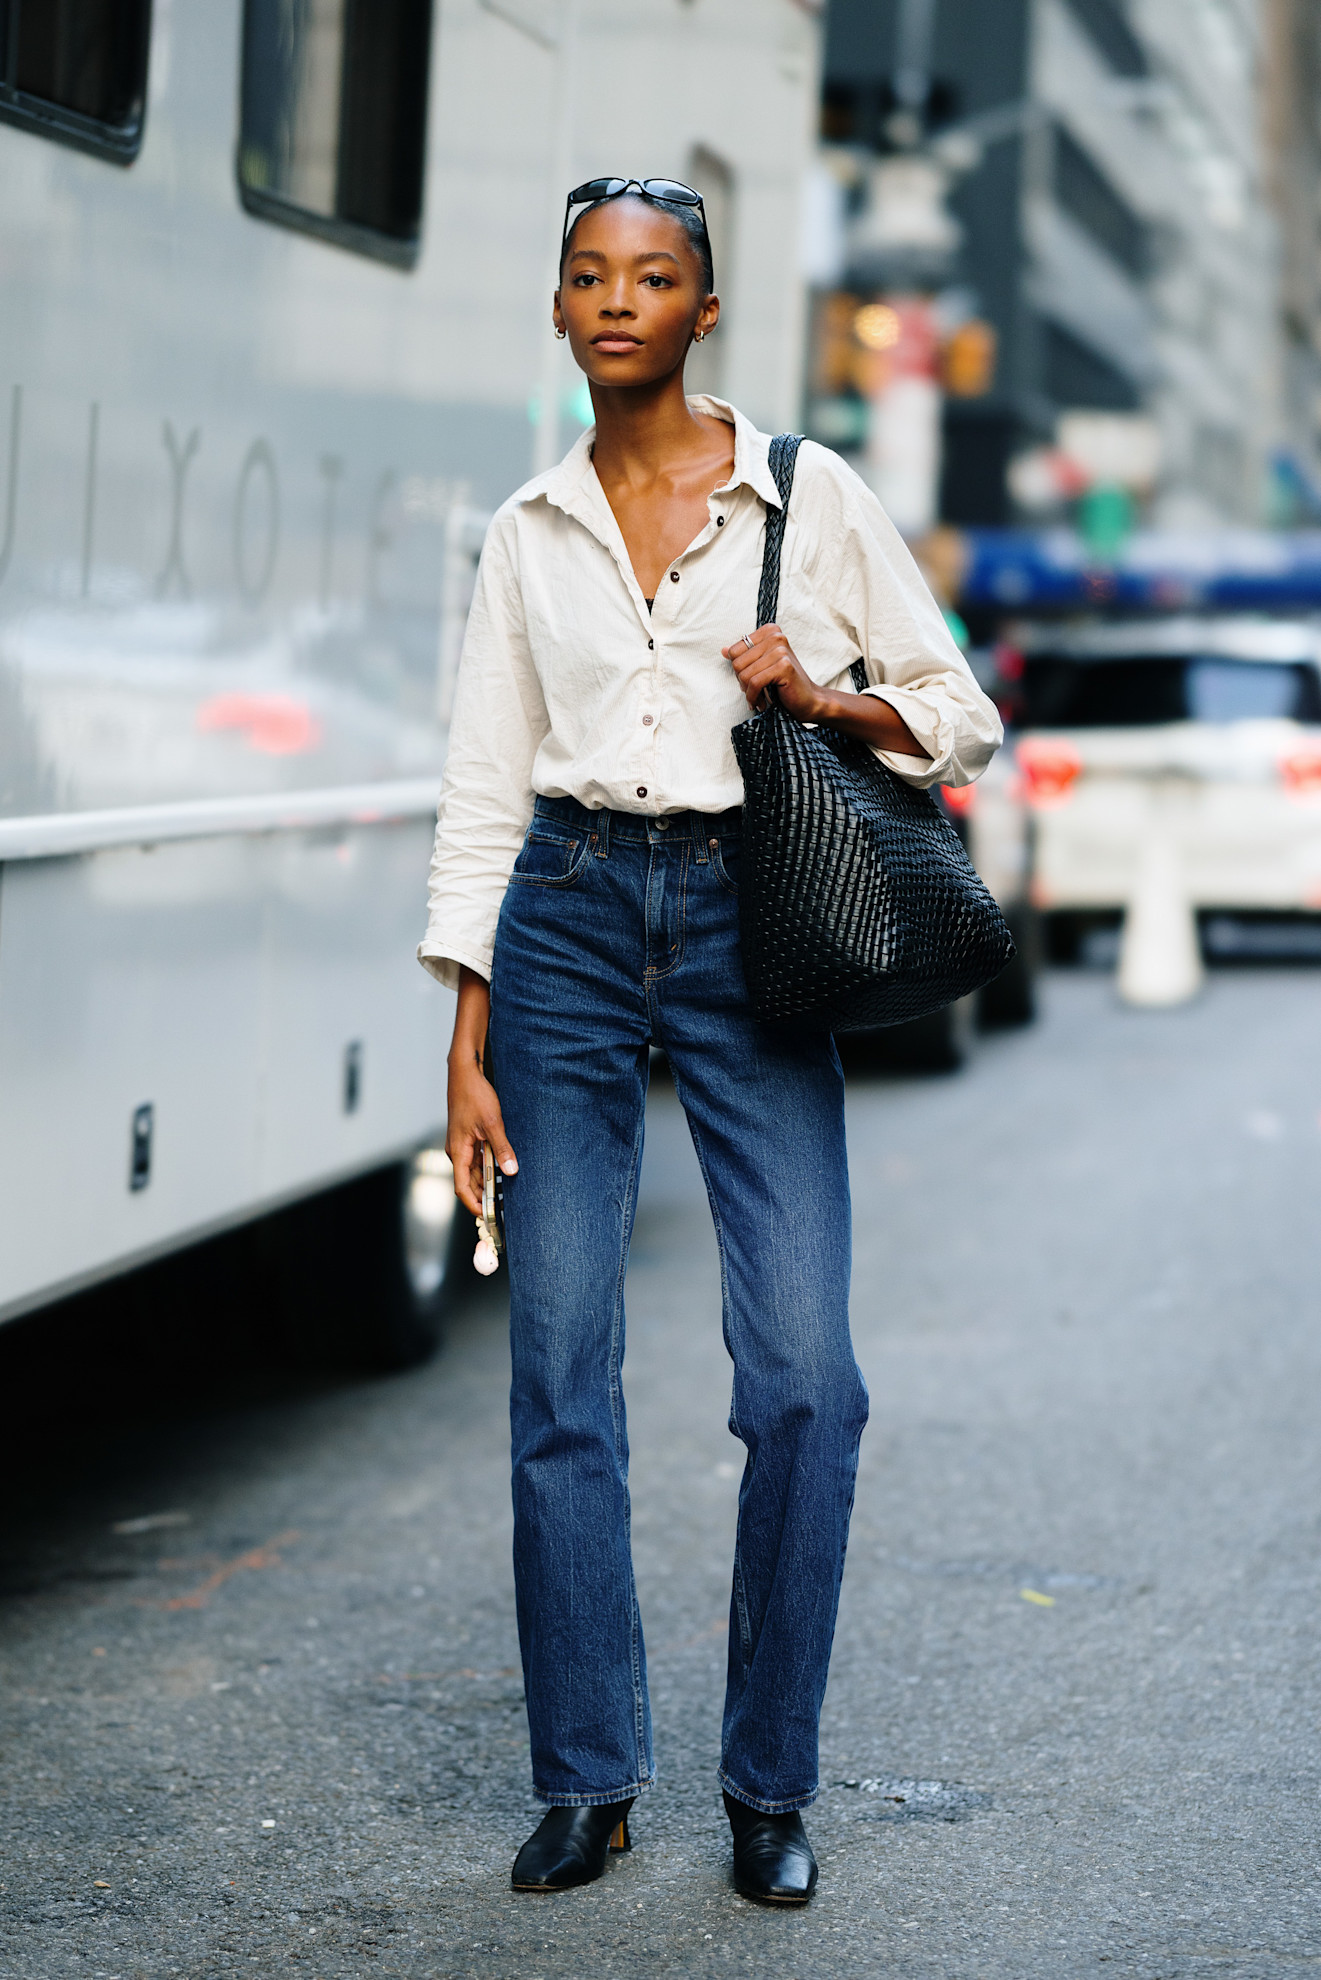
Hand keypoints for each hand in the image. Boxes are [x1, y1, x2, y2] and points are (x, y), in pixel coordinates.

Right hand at [446, 966, 516, 1217]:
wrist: (465, 1071)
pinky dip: (490, 1165)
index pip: (463, 1188)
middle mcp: (458, 1151)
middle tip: (505, 1210)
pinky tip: (505, 1168)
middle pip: (471, 1182)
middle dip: (486, 1196)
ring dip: (490, 1181)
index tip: (490, 1217)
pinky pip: (479, 1157)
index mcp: (458, 1151)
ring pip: (476, 1170)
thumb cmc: (474, 1095)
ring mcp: (463, 1144)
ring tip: (509, 1193)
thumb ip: (502, 1149)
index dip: (476, 1205)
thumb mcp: (492, 1123)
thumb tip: (511, 1171)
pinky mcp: (469, 1136)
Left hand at [722, 623, 824, 720]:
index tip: (750, 679)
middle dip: (743, 682)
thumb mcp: (761, 666)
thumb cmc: (784, 684)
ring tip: (760, 697)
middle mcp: (776, 636)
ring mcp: (780, 650)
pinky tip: (762, 702)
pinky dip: (754, 697)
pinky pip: (754, 683)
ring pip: (745, 675)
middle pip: (737, 663)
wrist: (808, 700)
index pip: (734, 651)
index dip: (739, 670)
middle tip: (756, 690)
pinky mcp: (784, 666)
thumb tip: (723, 650)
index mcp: (769, 632)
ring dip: (749, 692)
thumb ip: (744, 656)